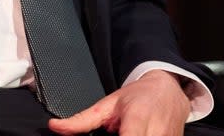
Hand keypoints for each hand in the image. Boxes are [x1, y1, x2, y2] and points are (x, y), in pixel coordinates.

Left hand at [48, 69, 191, 135]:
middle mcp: (157, 133)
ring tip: (124, 130)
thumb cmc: (138, 96)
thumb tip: (55, 127)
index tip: (109, 134)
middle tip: (113, 130)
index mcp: (138, 118)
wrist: (169, 92)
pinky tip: (131, 133)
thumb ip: (82, 120)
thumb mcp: (107, 104)